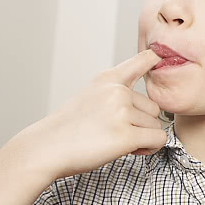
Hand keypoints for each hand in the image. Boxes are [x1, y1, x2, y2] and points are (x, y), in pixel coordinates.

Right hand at [19, 49, 167, 179]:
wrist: (45, 148)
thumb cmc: (67, 128)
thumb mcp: (89, 97)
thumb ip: (114, 92)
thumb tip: (143, 101)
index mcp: (108, 80)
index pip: (139, 62)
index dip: (152, 59)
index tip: (159, 54)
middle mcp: (117, 91)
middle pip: (154, 109)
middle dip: (142, 124)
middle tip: (116, 133)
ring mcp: (122, 112)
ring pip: (156, 126)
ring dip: (143, 138)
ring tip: (115, 141)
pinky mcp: (126, 135)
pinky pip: (158, 140)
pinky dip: (148, 149)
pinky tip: (130, 150)